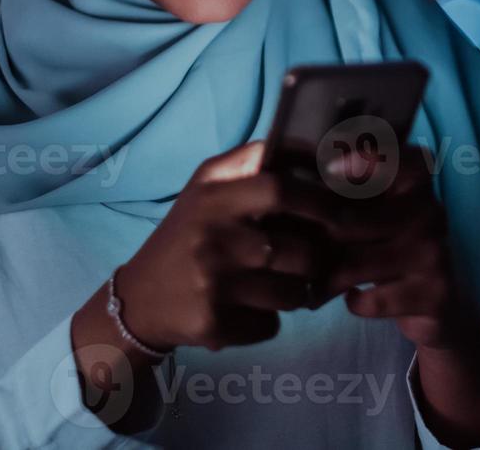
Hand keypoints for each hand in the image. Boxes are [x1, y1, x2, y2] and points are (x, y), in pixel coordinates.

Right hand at [114, 140, 342, 350]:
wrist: (139, 299)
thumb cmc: (188, 235)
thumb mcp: (207, 189)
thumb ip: (251, 164)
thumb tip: (315, 153)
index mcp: (213, 196)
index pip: (279, 188)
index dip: (319, 200)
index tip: (341, 211)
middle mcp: (212, 236)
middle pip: (299, 251)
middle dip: (316, 259)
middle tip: (315, 260)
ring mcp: (212, 282)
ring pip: (291, 293)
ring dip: (296, 293)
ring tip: (278, 285)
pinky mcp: (212, 323)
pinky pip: (269, 325)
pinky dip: (267, 321)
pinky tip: (246, 310)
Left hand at [321, 145, 479, 446]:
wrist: (439, 300)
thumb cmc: (390, 245)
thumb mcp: (375, 208)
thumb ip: (344, 186)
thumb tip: (281, 169)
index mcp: (417, 180)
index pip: (392, 157)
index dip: (360, 161)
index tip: (329, 170)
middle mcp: (431, 210)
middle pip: (350, 220)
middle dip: (317, 240)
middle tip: (298, 251)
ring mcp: (435, 252)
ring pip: (356, 264)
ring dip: (328, 277)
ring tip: (317, 280)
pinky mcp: (434, 293)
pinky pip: (371, 299)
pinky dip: (354, 302)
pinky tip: (354, 297)